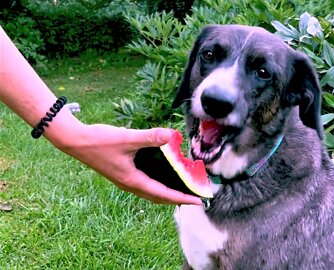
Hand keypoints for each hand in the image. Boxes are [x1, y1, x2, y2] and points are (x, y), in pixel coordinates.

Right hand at [54, 123, 201, 204]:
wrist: (75, 140)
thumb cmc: (99, 141)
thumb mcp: (127, 138)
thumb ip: (150, 137)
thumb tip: (171, 135)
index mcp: (133, 180)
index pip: (164, 194)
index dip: (183, 197)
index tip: (199, 201)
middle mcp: (130, 184)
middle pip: (159, 197)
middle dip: (178, 198)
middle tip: (196, 197)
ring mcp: (125, 179)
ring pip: (152, 192)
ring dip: (168, 192)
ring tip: (184, 189)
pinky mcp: (122, 173)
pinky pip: (145, 183)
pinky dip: (158, 183)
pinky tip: (163, 174)